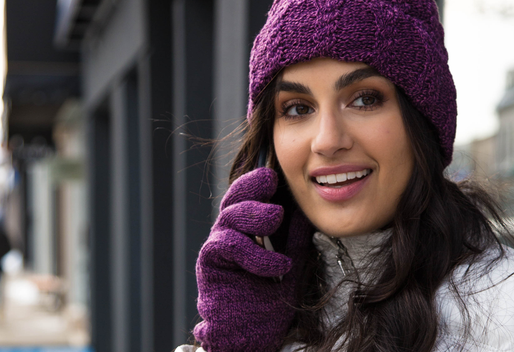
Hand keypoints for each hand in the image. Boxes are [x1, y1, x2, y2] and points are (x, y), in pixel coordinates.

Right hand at [194, 167, 313, 351]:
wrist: (252, 338)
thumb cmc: (267, 307)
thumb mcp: (291, 267)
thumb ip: (294, 241)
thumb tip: (304, 212)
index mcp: (245, 233)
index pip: (247, 197)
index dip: (258, 183)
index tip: (276, 177)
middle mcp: (228, 236)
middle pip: (234, 198)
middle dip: (251, 185)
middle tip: (270, 181)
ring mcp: (217, 248)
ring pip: (230, 214)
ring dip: (257, 215)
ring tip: (276, 220)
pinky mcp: (210, 263)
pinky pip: (229, 243)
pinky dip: (256, 252)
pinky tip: (277, 264)